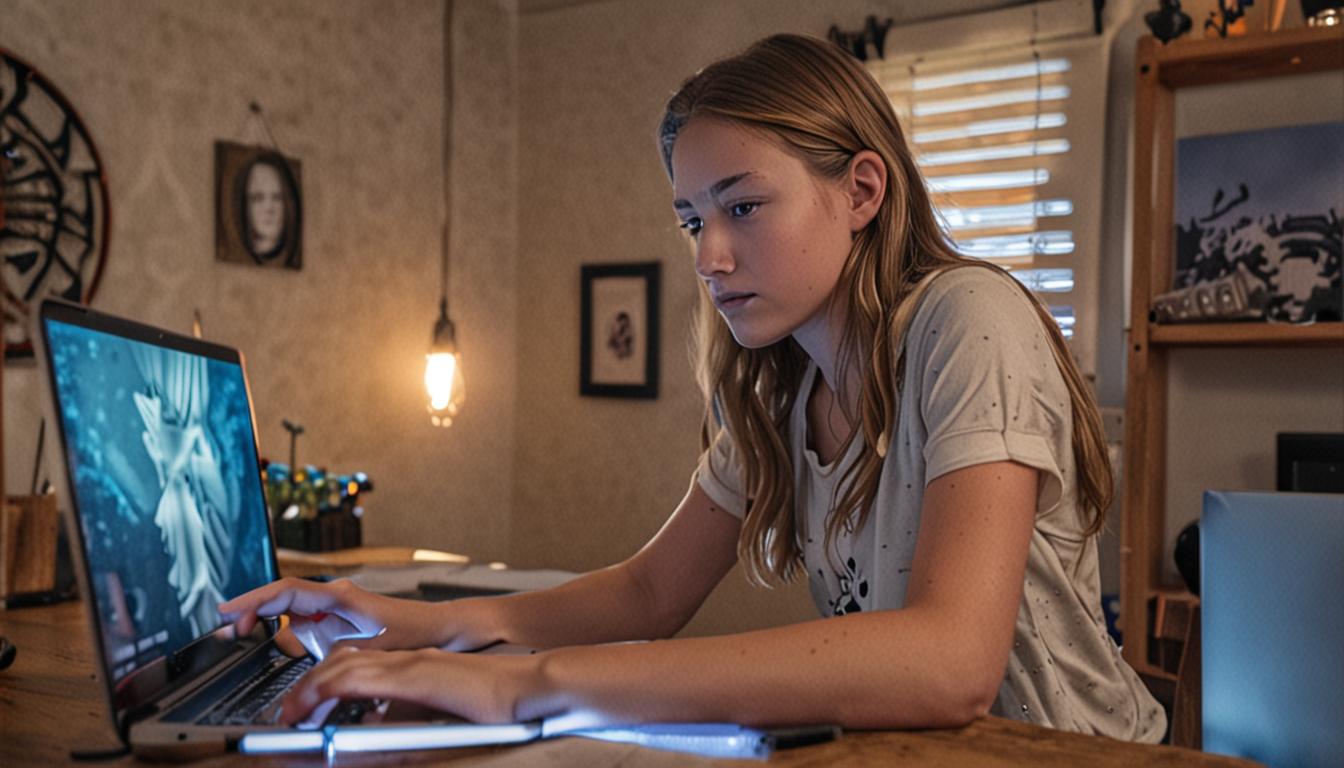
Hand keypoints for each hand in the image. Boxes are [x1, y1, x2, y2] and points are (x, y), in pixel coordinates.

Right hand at [217, 578, 498, 655]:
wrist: (445, 631)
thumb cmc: (417, 632)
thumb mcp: (374, 648)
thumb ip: (336, 651)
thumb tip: (302, 656)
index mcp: (340, 597)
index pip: (287, 592)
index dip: (254, 600)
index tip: (227, 611)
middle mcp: (334, 599)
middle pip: (282, 600)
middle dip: (252, 612)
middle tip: (226, 631)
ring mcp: (336, 610)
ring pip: (291, 616)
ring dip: (270, 628)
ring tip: (243, 639)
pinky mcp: (340, 623)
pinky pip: (305, 629)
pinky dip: (288, 638)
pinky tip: (280, 650)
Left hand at [277, 646, 541, 725]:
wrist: (526, 686)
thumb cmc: (497, 702)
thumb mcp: (442, 711)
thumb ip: (412, 715)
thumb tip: (386, 732)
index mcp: (413, 666)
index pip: (359, 665)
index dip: (326, 683)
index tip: (307, 708)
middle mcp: (405, 659)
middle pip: (342, 662)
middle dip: (308, 686)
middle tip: (290, 713)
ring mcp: (407, 663)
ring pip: (341, 666)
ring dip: (310, 689)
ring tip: (292, 714)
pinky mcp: (411, 675)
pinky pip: (356, 678)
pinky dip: (327, 690)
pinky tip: (314, 706)